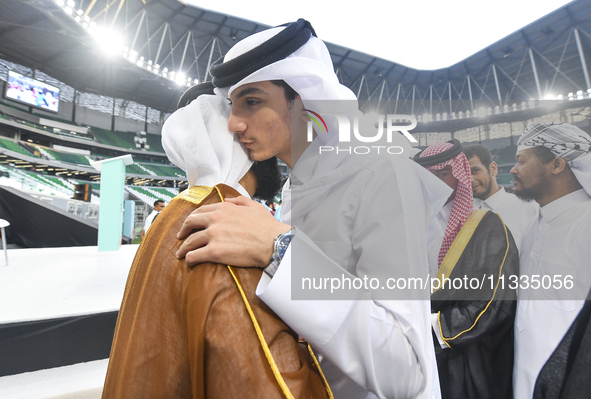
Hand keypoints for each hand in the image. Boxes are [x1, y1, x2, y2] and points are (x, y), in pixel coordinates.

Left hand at [176, 196, 290, 267]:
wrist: (273, 242)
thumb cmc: (267, 226)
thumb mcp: (254, 206)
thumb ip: (239, 200)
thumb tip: (228, 199)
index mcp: (224, 208)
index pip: (201, 211)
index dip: (193, 218)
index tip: (190, 224)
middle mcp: (215, 219)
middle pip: (191, 223)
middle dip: (183, 230)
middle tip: (180, 236)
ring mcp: (213, 235)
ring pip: (190, 241)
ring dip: (183, 248)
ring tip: (181, 254)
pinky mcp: (214, 251)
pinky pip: (195, 255)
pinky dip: (190, 258)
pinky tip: (190, 261)